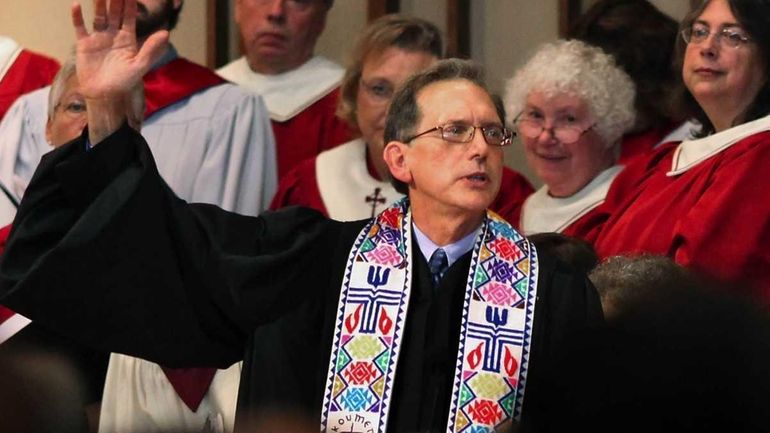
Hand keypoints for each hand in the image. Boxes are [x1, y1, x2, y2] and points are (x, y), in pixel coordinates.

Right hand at [71, 0, 167, 143]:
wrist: (104, 95)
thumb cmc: (124, 82)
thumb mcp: (140, 65)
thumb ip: (151, 49)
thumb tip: (166, 33)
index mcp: (128, 40)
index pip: (129, 17)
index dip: (130, 4)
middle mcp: (113, 36)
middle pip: (114, 13)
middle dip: (115, 0)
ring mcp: (98, 39)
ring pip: (98, 17)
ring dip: (98, 4)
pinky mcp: (84, 44)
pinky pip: (80, 27)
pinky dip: (77, 17)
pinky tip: (76, 4)